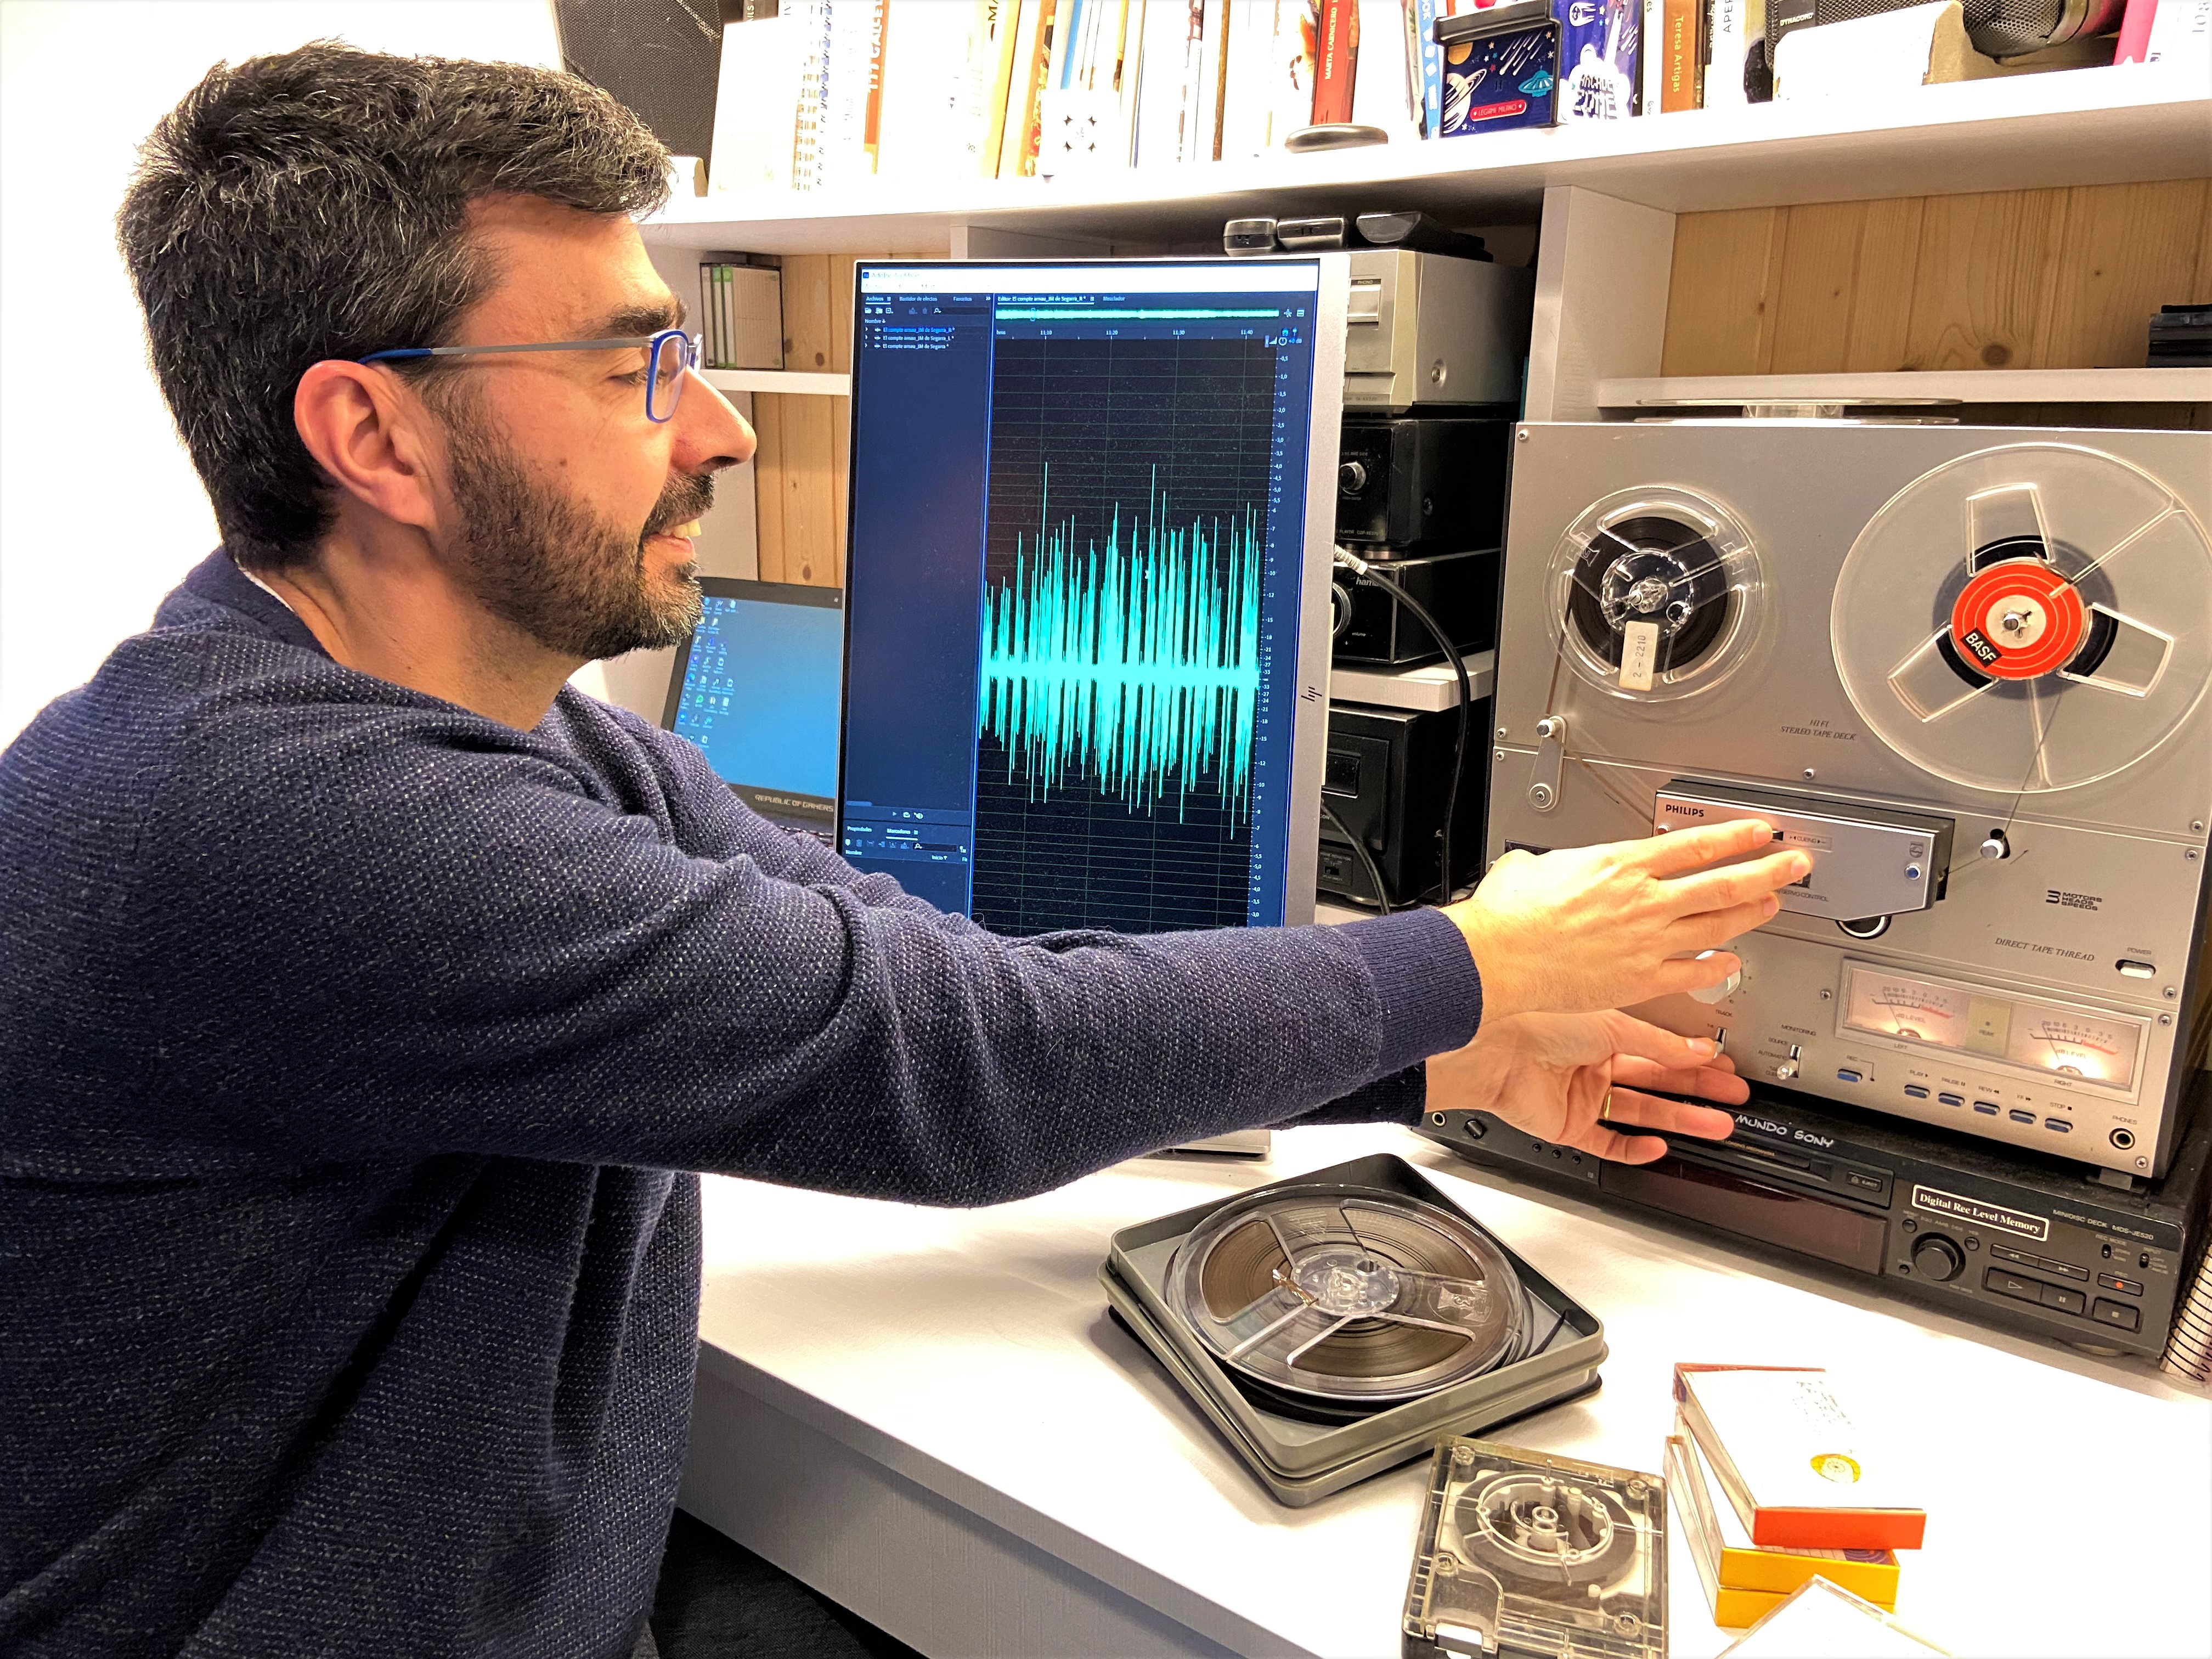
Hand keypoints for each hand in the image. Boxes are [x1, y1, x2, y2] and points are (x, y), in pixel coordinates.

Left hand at [1426, 1010, 1746, 1163]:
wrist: (1495, 1050)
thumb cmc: (1540, 1021)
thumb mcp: (1613, 1025)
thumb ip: (1659, 1044)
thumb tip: (1700, 1049)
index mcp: (1603, 1032)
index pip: (1659, 1049)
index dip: (1693, 1059)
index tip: (1724, 1066)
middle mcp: (1593, 1064)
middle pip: (1656, 1082)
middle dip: (1697, 1090)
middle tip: (1732, 1098)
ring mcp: (1581, 1096)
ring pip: (1640, 1112)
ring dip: (1679, 1119)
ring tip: (1716, 1125)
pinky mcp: (1568, 1125)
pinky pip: (1607, 1143)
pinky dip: (1634, 1147)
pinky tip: (1659, 1146)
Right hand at [1443, 820, 1811, 1018]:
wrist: (1498, 959)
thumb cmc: (1508, 915)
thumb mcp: (1532, 866)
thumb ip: (1555, 865)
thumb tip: (1543, 866)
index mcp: (1620, 864)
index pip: (1694, 845)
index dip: (1735, 837)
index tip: (1759, 832)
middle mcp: (1643, 900)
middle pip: (1722, 882)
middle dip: (1767, 871)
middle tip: (1794, 864)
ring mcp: (1646, 942)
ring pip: (1717, 925)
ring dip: (1752, 914)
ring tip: (1773, 905)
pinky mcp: (1640, 980)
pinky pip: (1693, 973)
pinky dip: (1718, 967)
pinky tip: (1731, 962)